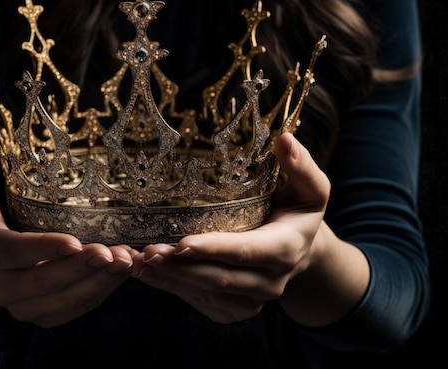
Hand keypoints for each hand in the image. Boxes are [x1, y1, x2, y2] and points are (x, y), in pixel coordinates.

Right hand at [0, 139, 133, 329]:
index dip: (44, 248)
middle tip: (113, 252)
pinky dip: (102, 291)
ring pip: (64, 300)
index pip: (13, 252)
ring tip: (126, 260)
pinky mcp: (42, 316)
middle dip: (81, 268)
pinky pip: (75, 309)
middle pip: (44, 281)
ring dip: (99, 282)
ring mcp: (22, 307)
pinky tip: (122, 271)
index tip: (75, 241)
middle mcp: (0, 288)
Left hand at [130, 132, 330, 323]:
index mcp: (286, 249)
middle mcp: (270, 281)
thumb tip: (285, 139)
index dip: (216, 249)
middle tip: (147, 251)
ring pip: (207, 294)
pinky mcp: (234, 308)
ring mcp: (252, 299)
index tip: (183, 243)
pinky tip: (147, 274)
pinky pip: (201, 303)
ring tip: (138, 263)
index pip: (248, 251)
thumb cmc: (298, 212)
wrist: (302, 252)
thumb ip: (301, 165)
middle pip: (221, 277)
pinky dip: (173, 289)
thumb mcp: (309, 188)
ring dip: (171, 280)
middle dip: (182, 267)